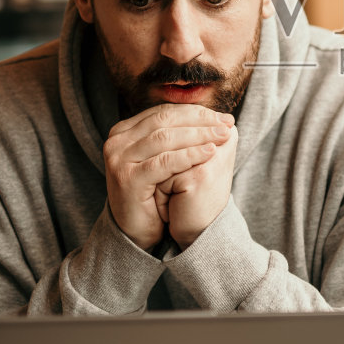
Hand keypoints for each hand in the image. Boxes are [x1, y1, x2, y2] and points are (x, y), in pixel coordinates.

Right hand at [102, 104, 233, 249]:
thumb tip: (216, 116)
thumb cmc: (154, 194)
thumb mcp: (163, 159)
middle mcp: (116, 142)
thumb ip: (177, 136)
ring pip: (165, 138)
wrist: (136, 231)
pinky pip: (164, 162)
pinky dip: (190, 155)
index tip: (223, 116)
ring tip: (223, 135)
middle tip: (227, 123)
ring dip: (199, 135)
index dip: (196, 112)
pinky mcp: (128, 179)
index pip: (164, 112)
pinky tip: (210, 152)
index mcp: (124, 131)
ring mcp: (119, 159)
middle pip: (165, 121)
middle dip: (200, 120)